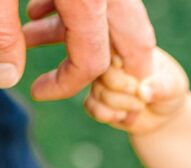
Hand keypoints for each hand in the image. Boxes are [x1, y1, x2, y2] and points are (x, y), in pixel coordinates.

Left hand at [12, 0, 154, 98]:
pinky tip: (41, 9)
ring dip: (84, 35)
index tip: (40, 91)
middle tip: (73, 83)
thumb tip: (8, 77)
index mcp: (89, 1)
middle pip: (132, 43)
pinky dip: (83, 11)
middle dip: (103, 69)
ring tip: (33, 38)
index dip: (67, 84)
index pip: (93, 60)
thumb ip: (4, 36)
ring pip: (120, 17)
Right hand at [85, 48, 187, 134]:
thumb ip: (161, 86)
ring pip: (99, 92)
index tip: (128, 70)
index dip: (117, 63)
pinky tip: (123, 115)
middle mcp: (108, 63)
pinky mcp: (96, 101)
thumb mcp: (174, 86)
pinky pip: (92, 107)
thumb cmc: (170, 91)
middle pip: (103, 72)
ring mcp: (100, 82)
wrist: (164, 114)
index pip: (112, 49)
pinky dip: (108, 114)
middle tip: (139, 93)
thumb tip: (142, 91)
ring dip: (121, 103)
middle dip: (122, 86)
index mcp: (126, 49)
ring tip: (140, 105)